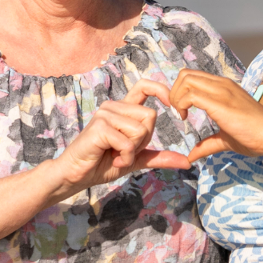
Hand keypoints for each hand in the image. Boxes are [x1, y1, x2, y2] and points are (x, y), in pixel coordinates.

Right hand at [45, 80, 187, 200]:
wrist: (75, 176)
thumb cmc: (101, 164)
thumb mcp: (136, 159)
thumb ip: (158, 157)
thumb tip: (187, 162)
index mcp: (122, 109)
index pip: (145, 87)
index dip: (163, 92)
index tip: (177, 112)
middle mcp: (114, 106)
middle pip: (150, 116)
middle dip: (144, 140)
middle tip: (124, 150)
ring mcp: (106, 114)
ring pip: (141, 130)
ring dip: (132, 151)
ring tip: (115, 155)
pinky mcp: (100, 126)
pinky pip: (128, 143)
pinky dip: (125, 157)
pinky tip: (111, 159)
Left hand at [169, 69, 262, 163]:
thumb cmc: (255, 137)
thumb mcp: (226, 139)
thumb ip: (208, 144)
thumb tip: (192, 156)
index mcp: (224, 87)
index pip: (193, 76)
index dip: (180, 92)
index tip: (179, 112)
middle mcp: (222, 84)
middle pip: (185, 74)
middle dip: (173, 92)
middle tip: (176, 113)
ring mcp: (222, 91)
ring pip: (186, 79)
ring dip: (175, 97)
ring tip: (180, 115)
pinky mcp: (221, 103)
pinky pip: (191, 95)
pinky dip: (180, 104)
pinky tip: (184, 119)